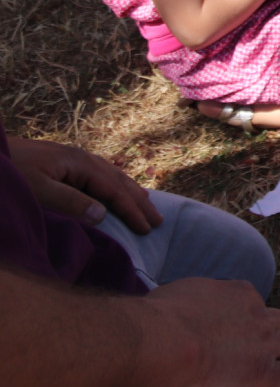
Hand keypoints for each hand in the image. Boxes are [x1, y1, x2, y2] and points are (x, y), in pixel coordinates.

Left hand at [7, 137, 160, 233]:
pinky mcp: (64, 162)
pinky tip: (114, 188)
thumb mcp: (38, 189)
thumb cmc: (11, 172)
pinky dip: (114, 185)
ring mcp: (74, 158)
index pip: (114, 190)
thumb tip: (103, 214)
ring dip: (130, 192)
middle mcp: (82, 158)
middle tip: (158, 221)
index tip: (147, 228)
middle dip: (139, 201)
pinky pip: (100, 175)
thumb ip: (69, 201)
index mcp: (80, 164)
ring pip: (111, 176)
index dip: (131, 210)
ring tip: (146, 204)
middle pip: (119, 181)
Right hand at [142, 278, 279, 386]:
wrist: (165, 342)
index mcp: (238, 295)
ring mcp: (264, 343)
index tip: (256, 325)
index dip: (257, 316)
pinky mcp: (264, 371)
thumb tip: (182, 306)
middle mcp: (257, 315)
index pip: (254, 305)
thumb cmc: (159, 319)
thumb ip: (190, 301)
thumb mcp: (178, 295)